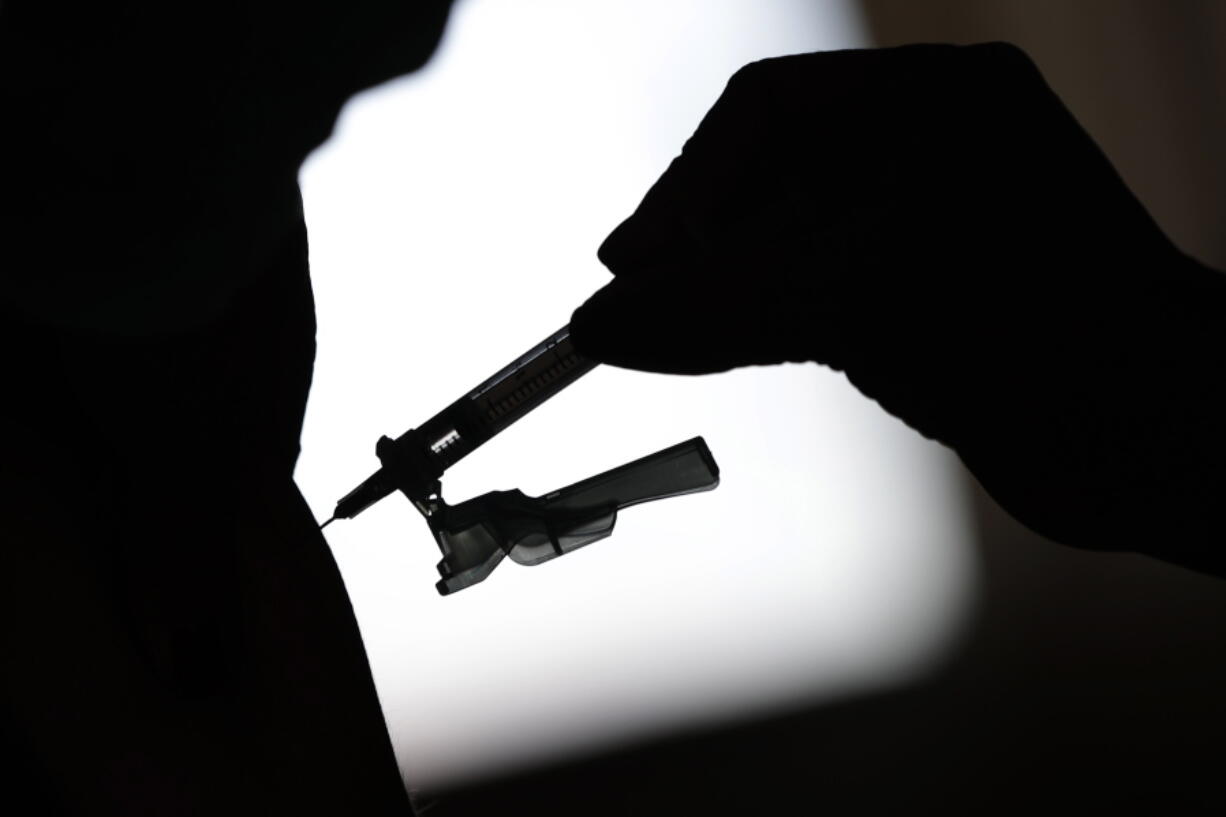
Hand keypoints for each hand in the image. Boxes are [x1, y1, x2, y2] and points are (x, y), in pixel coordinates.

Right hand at [571, 44, 1225, 569]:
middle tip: (636, 305)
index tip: (633, 264)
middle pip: (769, 179)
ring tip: (667, 335)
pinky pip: (821, 297)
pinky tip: (724, 346)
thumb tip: (604, 324)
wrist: (1157, 436)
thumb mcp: (850, 298)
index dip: (685, 190)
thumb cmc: (1040, 332)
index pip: (763, 115)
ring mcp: (933, 227)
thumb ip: (713, 306)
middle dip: (698, 244)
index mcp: (928, 100)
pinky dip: (765, 323)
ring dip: (726, 289)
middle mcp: (931, 150)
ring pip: (791, 243)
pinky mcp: (931, 302)